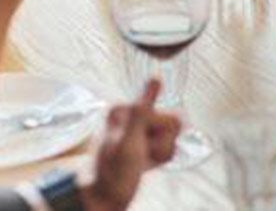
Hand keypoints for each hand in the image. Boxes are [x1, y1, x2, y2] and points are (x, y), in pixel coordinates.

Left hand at [83, 80, 181, 210]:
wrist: (104, 200)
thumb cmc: (112, 174)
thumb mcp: (128, 142)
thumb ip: (142, 112)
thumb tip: (154, 78)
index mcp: (126, 110)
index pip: (167, 117)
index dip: (158, 137)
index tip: (142, 145)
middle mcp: (133, 116)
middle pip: (171, 125)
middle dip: (161, 144)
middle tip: (142, 155)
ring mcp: (141, 130)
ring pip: (171, 136)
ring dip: (161, 152)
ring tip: (142, 161)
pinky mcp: (146, 142)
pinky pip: (168, 145)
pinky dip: (161, 157)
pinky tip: (146, 163)